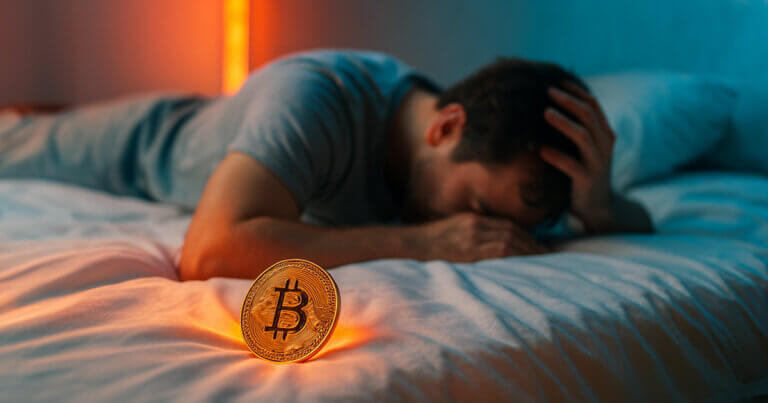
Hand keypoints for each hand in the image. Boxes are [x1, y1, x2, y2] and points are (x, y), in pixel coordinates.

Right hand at [410, 212, 549, 261]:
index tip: (540, 246)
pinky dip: (515, 255)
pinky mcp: (467, 252)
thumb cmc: (431, 242)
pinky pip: (498, 252)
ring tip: (541, 261)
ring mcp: (472, 239)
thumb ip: (475, 233)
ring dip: (528, 250)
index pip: (508, 226)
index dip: (527, 236)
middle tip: (549, 255)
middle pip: (513, 232)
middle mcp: (475, 226)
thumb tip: (497, 244)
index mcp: (473, 219)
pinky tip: (524, 264)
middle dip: (532, 244)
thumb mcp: (454, 229)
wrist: (410, 246)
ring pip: (509, 241)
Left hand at [540, 81, 618, 232]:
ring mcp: (597, 162)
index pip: (593, 105)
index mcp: (605, 134)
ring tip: (545, 113)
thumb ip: (577, 131)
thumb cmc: (584, 173)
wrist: (598, 208)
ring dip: (563, 123)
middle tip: (548, 91)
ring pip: (582, 136)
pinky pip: (572, 165)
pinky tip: (540, 149)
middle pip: (588, 116)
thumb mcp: (584, 150)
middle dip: (568, 101)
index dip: (576, 92)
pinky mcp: (587, 180)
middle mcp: (604, 145)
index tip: (557, 81)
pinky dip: (556, 156)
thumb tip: (549, 107)